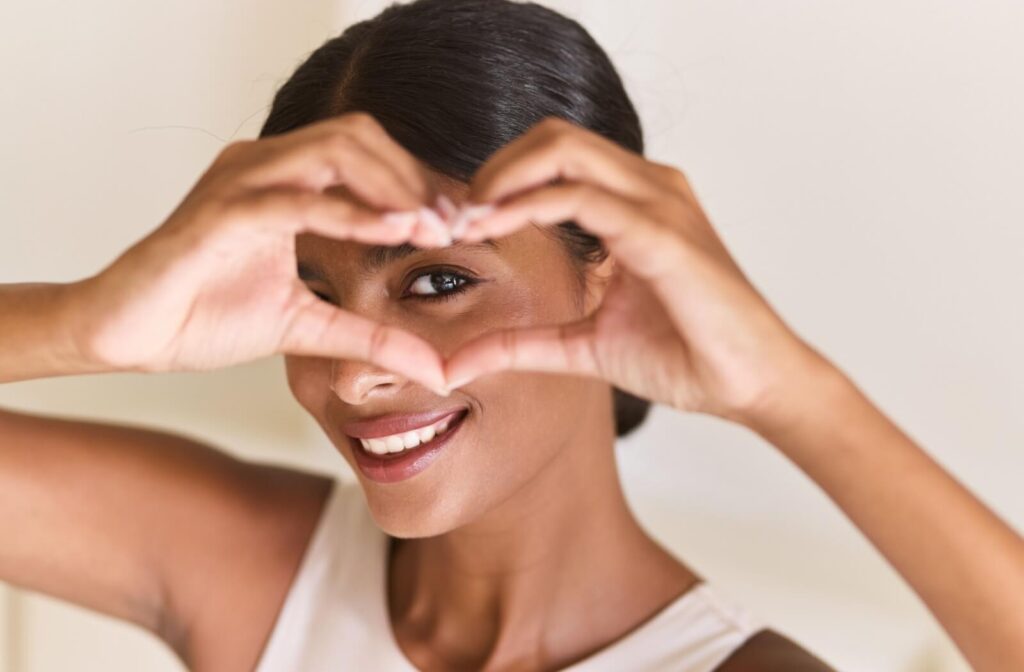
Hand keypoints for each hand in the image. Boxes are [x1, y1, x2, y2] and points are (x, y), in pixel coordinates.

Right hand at [68, 113, 454, 391]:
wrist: (127, 334)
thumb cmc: (203, 317)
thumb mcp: (307, 327)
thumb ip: (371, 339)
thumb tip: (436, 371)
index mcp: (284, 180)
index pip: (367, 157)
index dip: (418, 185)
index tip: (463, 225)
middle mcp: (263, 165)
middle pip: (359, 137)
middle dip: (414, 178)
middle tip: (457, 225)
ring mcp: (240, 180)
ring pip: (334, 151)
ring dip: (391, 186)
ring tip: (432, 228)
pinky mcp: (219, 212)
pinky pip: (295, 199)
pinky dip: (349, 213)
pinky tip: (392, 232)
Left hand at [443, 117, 824, 424]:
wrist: (750, 385)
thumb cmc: (684, 356)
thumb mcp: (582, 345)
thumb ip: (520, 345)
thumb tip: (456, 364)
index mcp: (634, 202)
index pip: (555, 156)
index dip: (499, 181)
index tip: (459, 225)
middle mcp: (649, 187)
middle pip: (553, 136)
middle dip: (493, 168)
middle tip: (457, 217)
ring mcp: (660, 203)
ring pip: (564, 149)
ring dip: (503, 179)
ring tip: (468, 222)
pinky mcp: (664, 233)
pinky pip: (584, 197)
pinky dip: (529, 206)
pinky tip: (495, 229)